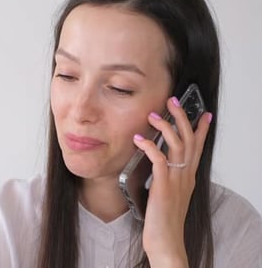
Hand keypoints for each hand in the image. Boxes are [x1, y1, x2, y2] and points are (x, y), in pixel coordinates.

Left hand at [133, 97, 211, 266]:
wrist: (165, 242)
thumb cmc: (163, 221)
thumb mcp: (168, 195)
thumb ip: (167, 179)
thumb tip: (159, 167)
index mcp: (187, 177)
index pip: (198, 148)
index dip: (201, 129)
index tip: (203, 113)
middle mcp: (185, 176)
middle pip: (189, 140)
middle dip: (182, 117)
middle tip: (173, 101)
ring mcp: (176, 181)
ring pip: (178, 145)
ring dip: (166, 127)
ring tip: (153, 115)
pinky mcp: (164, 187)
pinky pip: (160, 161)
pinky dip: (150, 147)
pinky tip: (139, 139)